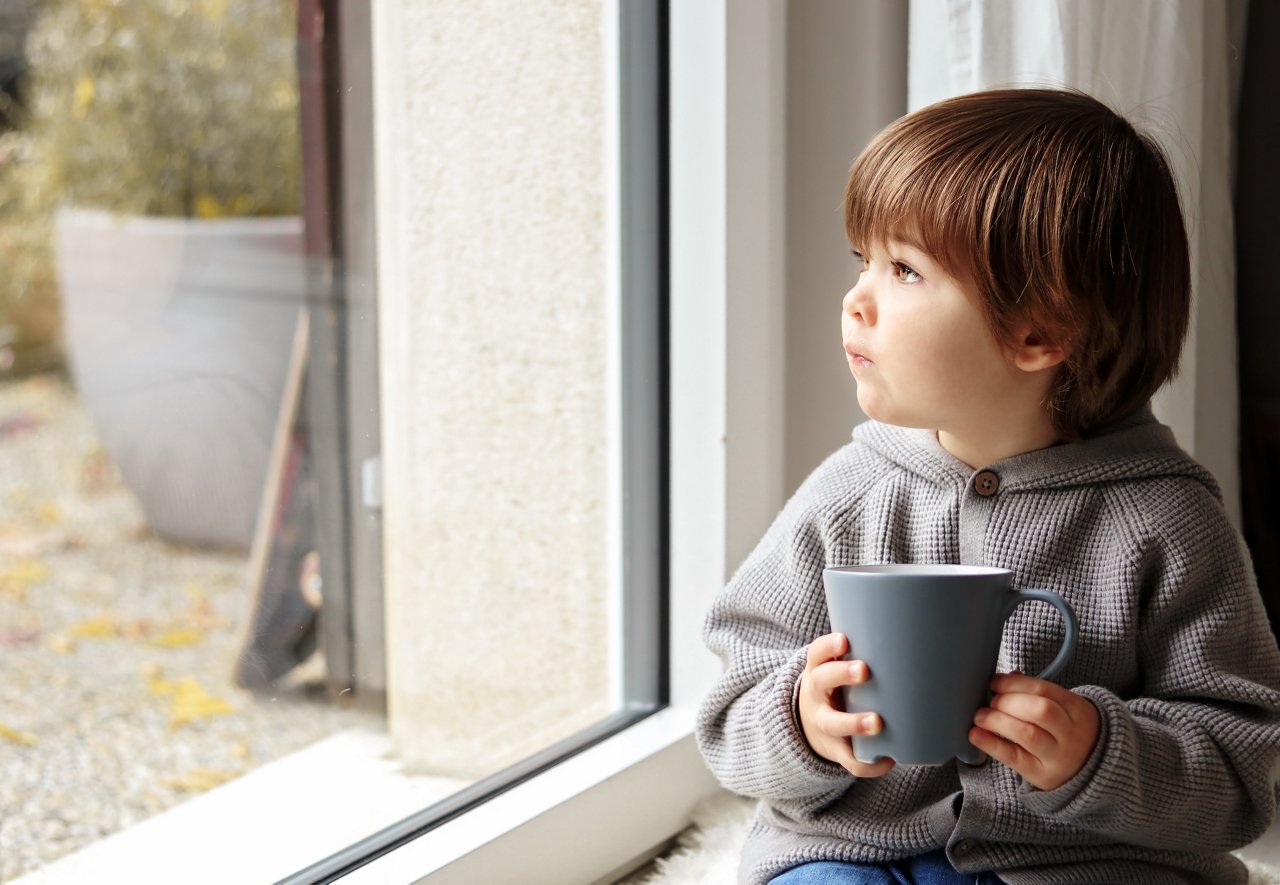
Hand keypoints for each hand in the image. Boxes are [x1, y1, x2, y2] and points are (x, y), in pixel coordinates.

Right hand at [797, 632, 895, 777]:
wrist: (811, 723)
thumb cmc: (840, 687)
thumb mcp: (838, 667)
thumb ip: (866, 653)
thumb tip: (918, 632)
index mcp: (819, 669)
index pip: (817, 653)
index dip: (828, 646)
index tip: (845, 640)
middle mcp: (817, 694)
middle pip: (822, 681)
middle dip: (842, 674)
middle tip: (864, 670)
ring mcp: (823, 723)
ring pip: (833, 723)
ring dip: (854, 722)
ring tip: (877, 722)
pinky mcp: (834, 748)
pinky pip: (848, 759)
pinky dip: (868, 763)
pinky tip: (888, 759)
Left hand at [969, 672, 1099, 790]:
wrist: (1087, 768)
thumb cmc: (1065, 731)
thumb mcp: (1062, 709)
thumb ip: (1034, 693)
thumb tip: (1001, 680)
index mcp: (1077, 710)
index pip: (1043, 690)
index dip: (1013, 683)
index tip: (993, 681)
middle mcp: (1072, 734)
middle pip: (1039, 711)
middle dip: (1007, 702)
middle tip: (990, 701)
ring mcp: (1059, 757)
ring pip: (1027, 734)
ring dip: (997, 721)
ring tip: (980, 716)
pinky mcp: (1042, 775)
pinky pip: (1014, 758)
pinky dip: (991, 744)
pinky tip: (975, 735)